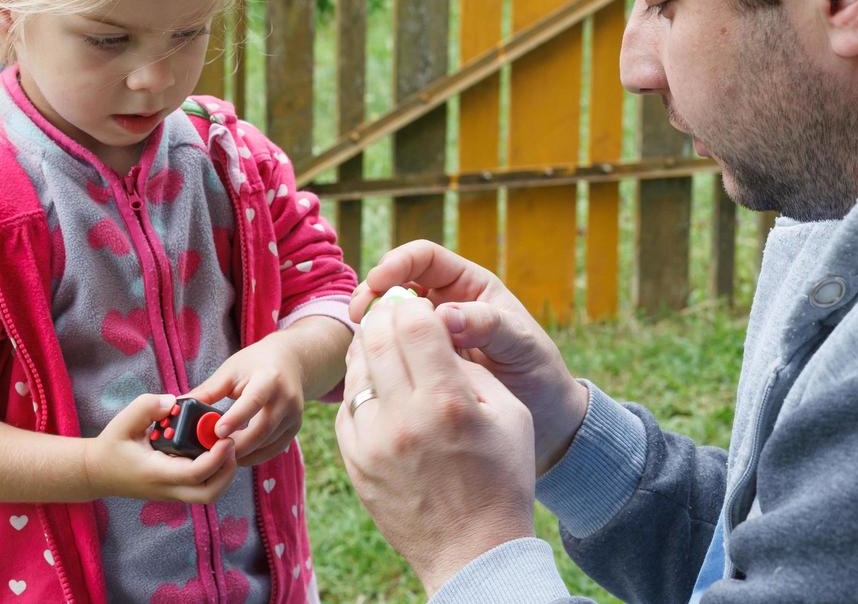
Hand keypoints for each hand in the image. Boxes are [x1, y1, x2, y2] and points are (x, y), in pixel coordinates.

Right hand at [83, 393, 236, 502]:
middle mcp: (168, 488)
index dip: (217, 458)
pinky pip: (203, 489)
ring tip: (224, 445)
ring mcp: (172, 493)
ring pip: (209, 494)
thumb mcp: (123, 421)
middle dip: (228, 471)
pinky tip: (213, 450)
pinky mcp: (175, 491)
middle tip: (231, 444)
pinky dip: (216, 473)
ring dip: (224, 473)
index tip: (227, 438)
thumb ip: (147, 407)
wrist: (96, 473)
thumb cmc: (111, 446)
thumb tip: (172, 401)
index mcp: (157, 473)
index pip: (195, 473)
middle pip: (210, 494)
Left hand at [190, 337, 305, 466]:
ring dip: (244, 453)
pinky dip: (255, 455)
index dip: (235, 419)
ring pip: (267, 443)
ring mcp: (294, 415)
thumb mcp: (230, 371)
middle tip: (212, 453)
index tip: (216, 433)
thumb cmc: (254, 363)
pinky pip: (274, 449)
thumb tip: (179, 406)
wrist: (290, 361)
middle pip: (262, 429)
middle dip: (237, 444)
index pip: (253, 401)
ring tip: (220, 455)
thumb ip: (208, 391)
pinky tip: (238, 455)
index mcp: (269, 378)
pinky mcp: (294, 427)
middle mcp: (286, 398)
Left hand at [335, 298, 536, 593]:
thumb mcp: (510, 415)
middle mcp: (402, 418)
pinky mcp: (355, 462)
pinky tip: (379, 387)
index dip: (413, 305)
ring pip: (355, 368)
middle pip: (376, 338)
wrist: (474, 552)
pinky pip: (348, 405)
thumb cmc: (503, 480)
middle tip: (395, 314)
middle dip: (385, 316)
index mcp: (447, 401)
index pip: (413, 322)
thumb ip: (472, 367)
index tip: (419, 306)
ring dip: (369, 348)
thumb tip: (437, 332)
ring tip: (386, 346)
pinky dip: (361, 386)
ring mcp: (372, 441)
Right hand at [351, 240, 588, 473]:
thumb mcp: (520, 344)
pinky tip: (369, 365)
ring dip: (372, 323)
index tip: (379, 281)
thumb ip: (487, 326)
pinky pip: (395, 350)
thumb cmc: (538, 371)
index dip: (398, 262)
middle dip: (374, 291)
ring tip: (361, 339)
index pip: (424, 258)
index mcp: (469, 286)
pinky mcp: (423, 364)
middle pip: (397, 282)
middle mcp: (446, 303)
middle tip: (359, 313)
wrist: (543, 415)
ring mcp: (431, 335)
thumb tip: (445, 316)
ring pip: (391, 317)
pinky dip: (379, 352)